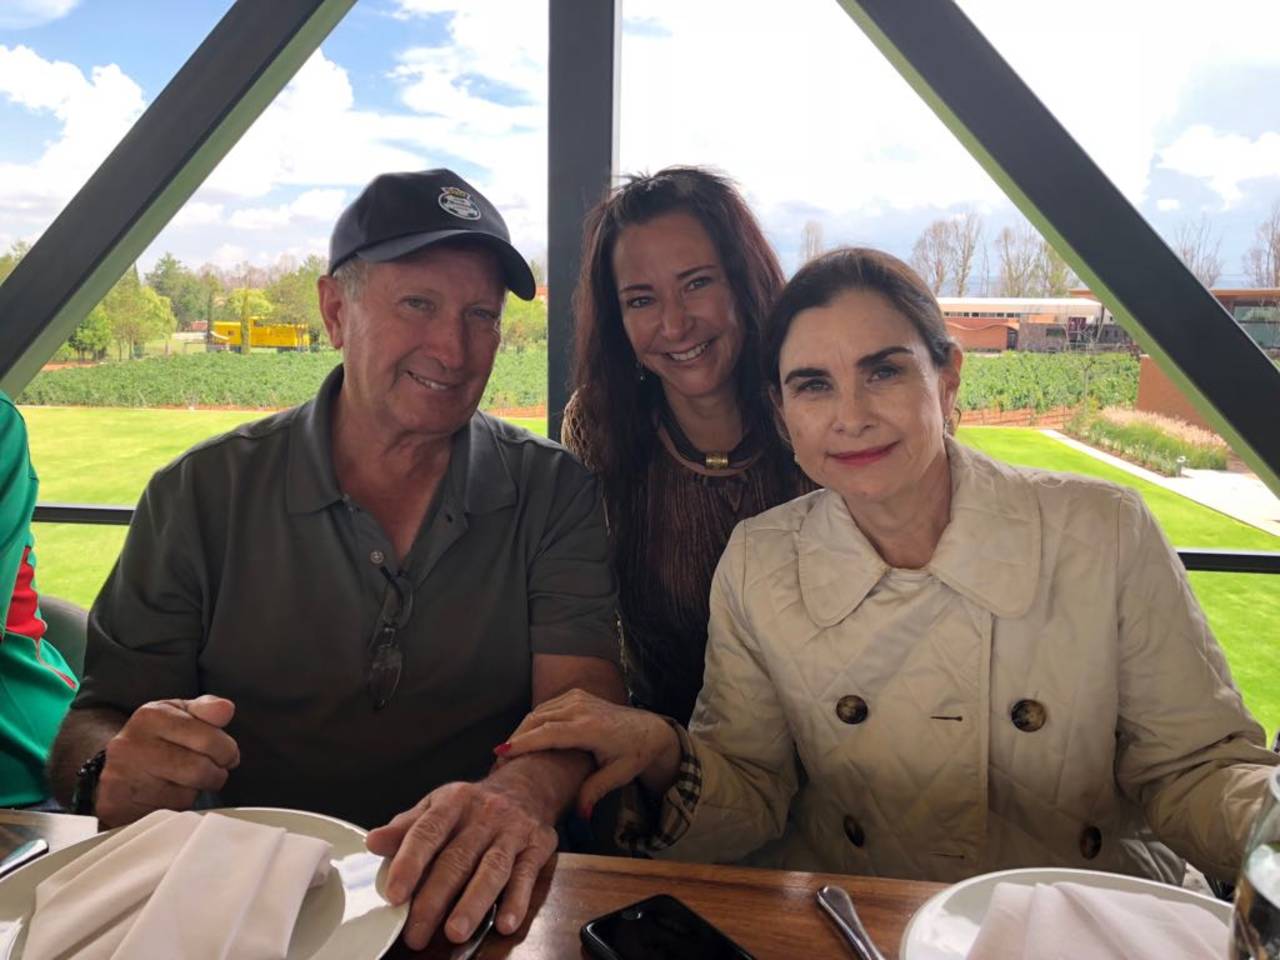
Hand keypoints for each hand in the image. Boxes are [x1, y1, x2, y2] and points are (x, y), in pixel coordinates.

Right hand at [95, 695, 239, 827]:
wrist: (116, 767)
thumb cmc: (156, 739)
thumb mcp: (180, 714)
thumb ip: (207, 710)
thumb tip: (226, 709)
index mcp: (151, 717)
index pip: (209, 739)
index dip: (227, 751)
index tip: (226, 754)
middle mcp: (132, 745)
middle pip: (200, 769)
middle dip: (216, 773)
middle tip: (213, 770)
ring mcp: (122, 778)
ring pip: (186, 795)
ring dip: (196, 791)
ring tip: (187, 781)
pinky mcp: (118, 807)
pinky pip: (169, 813)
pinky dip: (177, 807)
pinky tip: (168, 795)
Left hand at [366, 779, 557, 947]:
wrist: (527, 787)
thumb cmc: (472, 806)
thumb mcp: (438, 806)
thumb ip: (406, 828)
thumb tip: (373, 843)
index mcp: (453, 802)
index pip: (427, 832)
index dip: (409, 863)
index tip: (394, 895)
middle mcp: (484, 814)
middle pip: (457, 859)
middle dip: (435, 899)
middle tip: (416, 933)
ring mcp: (512, 830)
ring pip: (492, 869)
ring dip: (473, 903)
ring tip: (455, 932)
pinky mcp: (538, 846)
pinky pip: (526, 875)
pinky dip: (516, 900)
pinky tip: (505, 923)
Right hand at [496, 689, 681, 817]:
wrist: (650, 730)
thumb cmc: (634, 754)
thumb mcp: (618, 776)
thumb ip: (594, 792)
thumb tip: (579, 816)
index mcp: (589, 727)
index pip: (548, 733)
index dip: (523, 743)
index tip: (502, 753)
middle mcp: (581, 708)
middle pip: (537, 720)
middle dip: (516, 739)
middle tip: (499, 762)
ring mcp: (578, 698)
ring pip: (539, 711)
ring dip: (522, 730)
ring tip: (508, 753)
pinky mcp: (576, 695)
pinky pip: (546, 707)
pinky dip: (533, 721)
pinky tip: (525, 739)